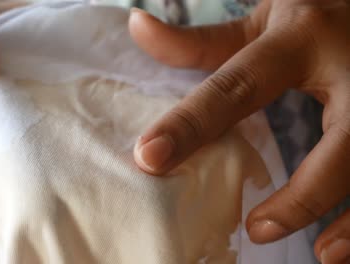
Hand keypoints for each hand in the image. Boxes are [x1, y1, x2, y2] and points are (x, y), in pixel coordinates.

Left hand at [129, 0, 349, 261]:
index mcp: (298, 39)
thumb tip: (138, 25)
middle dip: (303, 193)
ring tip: (323, 254)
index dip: (191, 123)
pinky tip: (343, 244)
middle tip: (257, 230)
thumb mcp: (261, 23)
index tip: (149, 158)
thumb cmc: (310, 19)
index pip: (236, 87)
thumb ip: (202, 40)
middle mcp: (349, 67)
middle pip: (340, 139)